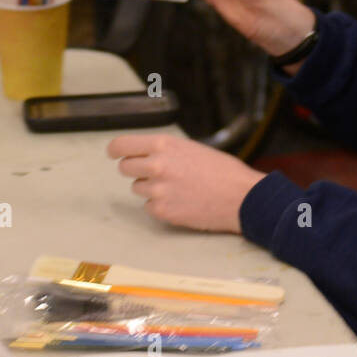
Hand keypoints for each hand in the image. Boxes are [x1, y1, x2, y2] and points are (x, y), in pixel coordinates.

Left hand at [109, 132, 265, 232]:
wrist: (241, 197)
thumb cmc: (222, 171)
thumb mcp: (191, 148)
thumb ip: (165, 151)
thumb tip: (144, 155)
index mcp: (163, 145)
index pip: (121, 146)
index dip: (116, 150)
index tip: (115, 154)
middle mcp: (156, 166)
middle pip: (125, 168)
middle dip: (136, 170)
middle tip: (154, 173)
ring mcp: (157, 190)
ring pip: (138, 188)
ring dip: (151, 188)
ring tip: (177, 188)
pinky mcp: (162, 211)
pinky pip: (149, 206)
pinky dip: (161, 205)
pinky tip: (181, 202)